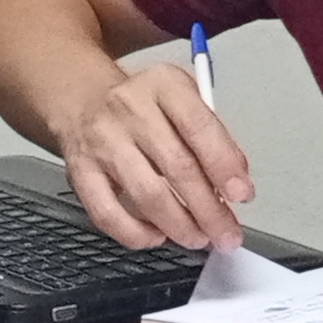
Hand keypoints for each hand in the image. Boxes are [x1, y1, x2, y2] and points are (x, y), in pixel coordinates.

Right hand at [53, 63, 255, 251]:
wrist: (84, 100)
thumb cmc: (143, 106)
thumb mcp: (182, 99)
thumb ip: (210, 136)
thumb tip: (235, 182)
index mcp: (163, 85)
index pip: (199, 127)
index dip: (224, 165)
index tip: (242, 193)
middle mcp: (129, 110)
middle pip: (178, 167)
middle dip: (209, 210)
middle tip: (227, 232)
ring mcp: (102, 141)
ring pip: (147, 195)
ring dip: (180, 226)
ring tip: (199, 237)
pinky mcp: (80, 171)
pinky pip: (108, 213)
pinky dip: (136, 234)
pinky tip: (156, 236)